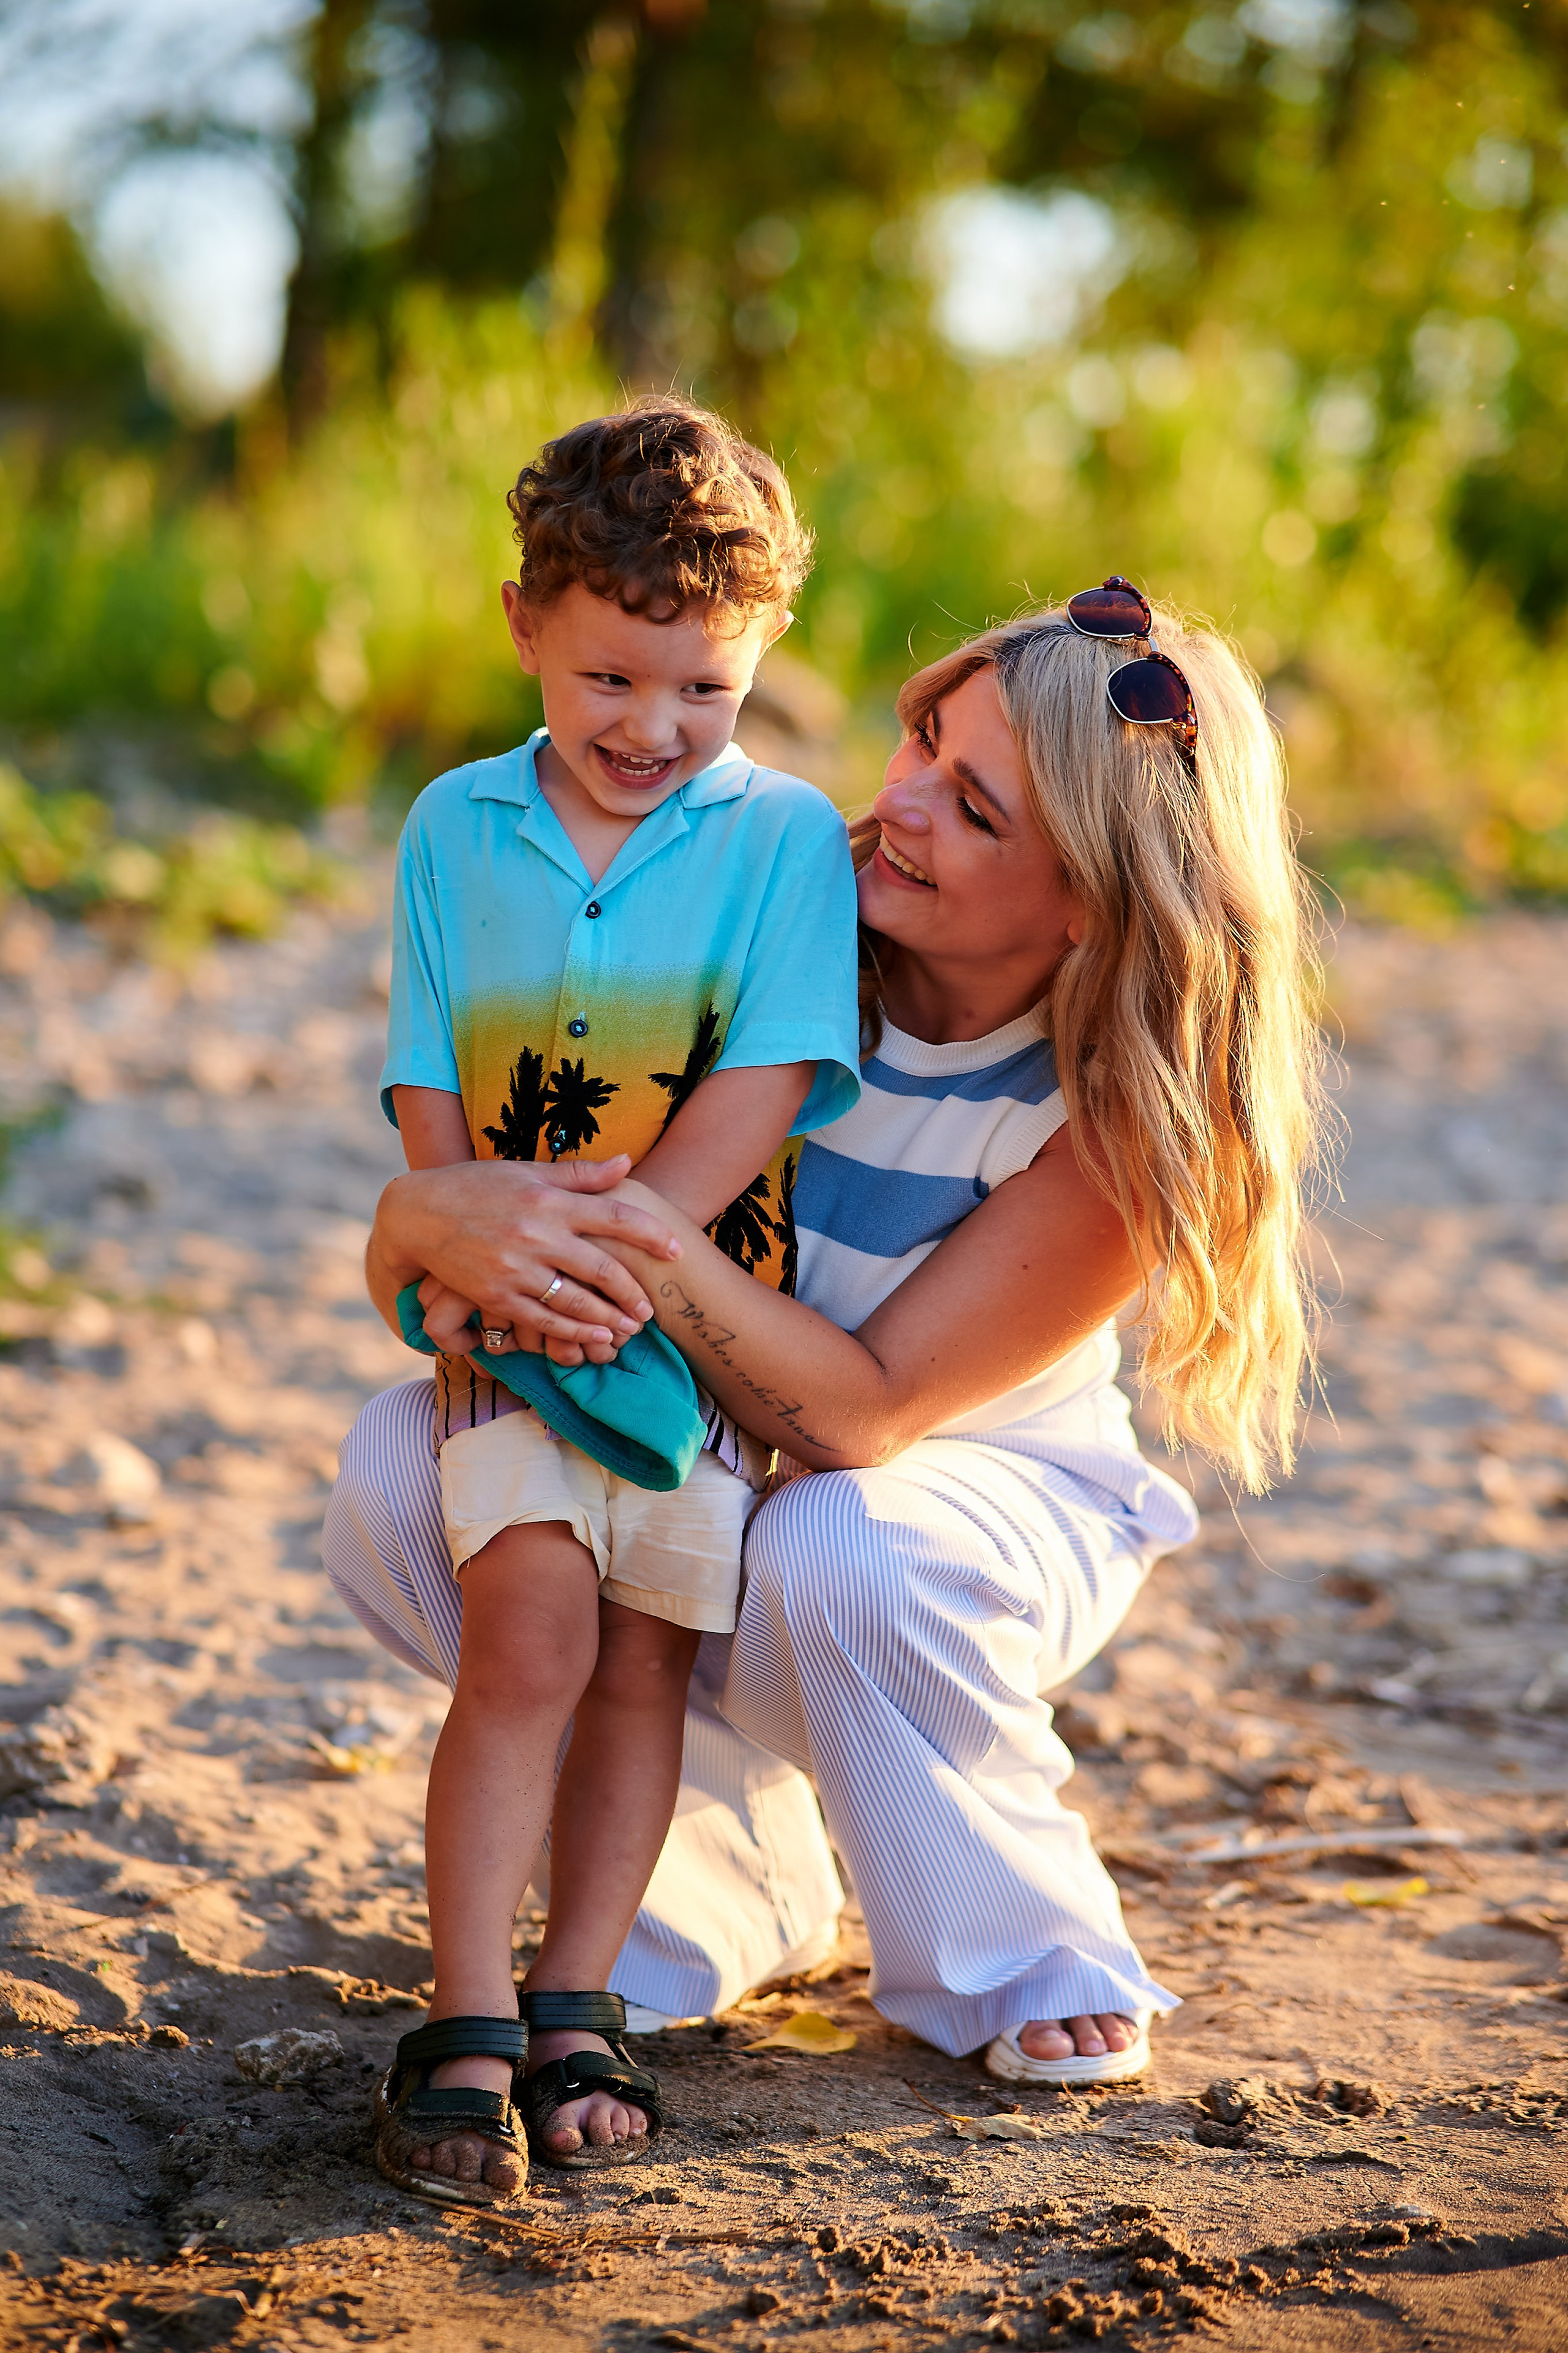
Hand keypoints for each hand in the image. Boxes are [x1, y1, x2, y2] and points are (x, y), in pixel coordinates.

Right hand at [372, 1154, 680, 1356]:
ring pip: (575, 1301)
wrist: (417, 1213)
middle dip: (633, 1292)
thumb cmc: (477, 1186)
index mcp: (549, 1198)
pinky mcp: (495, 1295)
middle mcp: (536, 1233)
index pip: (612, 1215)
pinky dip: (571, 1334)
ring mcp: (515, 1268)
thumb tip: (628, 1162)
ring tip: (629, 1330)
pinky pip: (541, 1321)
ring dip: (608, 1319)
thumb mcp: (527, 1172)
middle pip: (601, 1267)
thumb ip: (579, 1174)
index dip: (649, 1234)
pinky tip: (591, 1340)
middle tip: (652, 1308)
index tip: (677, 1250)